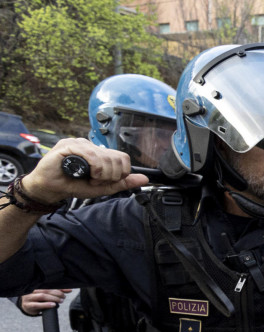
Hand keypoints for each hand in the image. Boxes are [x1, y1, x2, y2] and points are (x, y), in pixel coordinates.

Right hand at [19, 288, 72, 314]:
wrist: (27, 306)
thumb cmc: (38, 299)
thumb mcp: (46, 294)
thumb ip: (56, 291)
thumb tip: (69, 290)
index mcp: (36, 285)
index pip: (49, 285)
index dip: (60, 288)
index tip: (68, 290)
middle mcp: (32, 290)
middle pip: (46, 290)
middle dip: (57, 293)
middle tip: (63, 297)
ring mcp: (29, 297)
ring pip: (42, 296)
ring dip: (53, 298)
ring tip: (60, 301)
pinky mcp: (28, 305)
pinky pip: (37, 304)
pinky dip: (46, 304)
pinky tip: (53, 305)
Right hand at [21, 138, 147, 204]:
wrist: (51, 188)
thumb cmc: (73, 184)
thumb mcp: (104, 186)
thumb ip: (123, 182)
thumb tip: (144, 179)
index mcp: (99, 153)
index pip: (123, 158)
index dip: (120, 173)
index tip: (106, 181)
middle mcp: (91, 146)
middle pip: (116, 158)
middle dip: (110, 176)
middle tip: (96, 181)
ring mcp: (79, 144)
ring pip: (105, 157)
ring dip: (101, 174)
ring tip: (89, 178)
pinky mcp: (69, 145)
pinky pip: (91, 154)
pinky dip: (93, 168)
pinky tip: (85, 173)